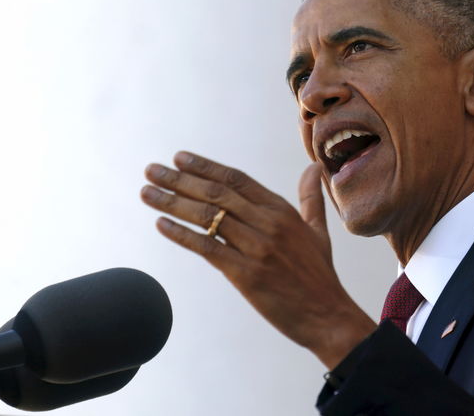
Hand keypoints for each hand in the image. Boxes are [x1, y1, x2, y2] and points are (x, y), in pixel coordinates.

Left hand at [140, 151, 375, 367]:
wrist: (327, 315)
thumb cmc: (319, 275)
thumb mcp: (318, 231)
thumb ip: (310, 198)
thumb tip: (313, 168)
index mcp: (282, 211)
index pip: (237, 180)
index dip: (205, 167)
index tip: (179, 157)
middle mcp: (268, 224)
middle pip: (217, 193)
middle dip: (179, 179)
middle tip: (151, 170)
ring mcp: (257, 248)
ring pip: (208, 217)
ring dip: (172, 203)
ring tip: (146, 193)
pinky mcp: (246, 274)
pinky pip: (207, 248)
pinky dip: (181, 235)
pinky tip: (161, 224)